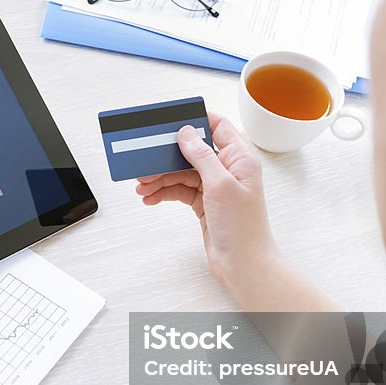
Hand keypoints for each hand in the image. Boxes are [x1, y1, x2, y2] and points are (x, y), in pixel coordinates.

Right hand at [135, 113, 278, 291]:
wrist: (243, 264)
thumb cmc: (243, 227)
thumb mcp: (220, 185)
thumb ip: (201, 156)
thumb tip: (186, 133)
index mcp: (239, 157)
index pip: (216, 126)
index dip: (194, 120)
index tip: (170, 120)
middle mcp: (228, 169)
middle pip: (192, 151)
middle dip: (167, 155)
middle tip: (145, 159)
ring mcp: (215, 186)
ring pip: (182, 172)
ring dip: (160, 177)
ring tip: (142, 185)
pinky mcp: (204, 203)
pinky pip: (179, 190)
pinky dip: (164, 193)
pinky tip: (150, 197)